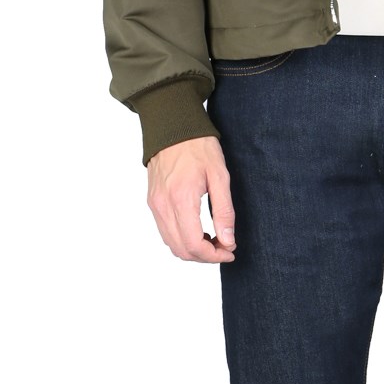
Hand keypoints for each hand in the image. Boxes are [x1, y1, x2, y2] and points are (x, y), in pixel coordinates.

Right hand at [147, 137, 236, 261]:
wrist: (173, 127)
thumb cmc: (198, 147)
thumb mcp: (220, 176)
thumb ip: (224, 211)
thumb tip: (228, 240)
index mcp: (181, 200)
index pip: (194, 245)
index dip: (214, 256)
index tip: (230, 251)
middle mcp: (163, 206)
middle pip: (181, 250)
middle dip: (205, 256)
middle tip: (225, 247)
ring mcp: (155, 205)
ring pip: (171, 244)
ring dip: (193, 249)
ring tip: (213, 239)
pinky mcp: (152, 202)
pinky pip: (165, 232)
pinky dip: (181, 239)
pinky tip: (198, 230)